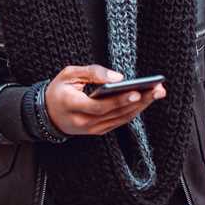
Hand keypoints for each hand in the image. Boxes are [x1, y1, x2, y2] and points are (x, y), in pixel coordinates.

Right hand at [44, 65, 166, 136]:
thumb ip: (92, 72)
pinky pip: (119, 122)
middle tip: (157, 89)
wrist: (47, 114)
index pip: (99, 106)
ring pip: (121, 119)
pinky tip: (145, 101)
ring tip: (157, 92)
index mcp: (72, 105)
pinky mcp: (98, 131)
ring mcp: (91, 129)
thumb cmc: (59, 90)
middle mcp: (83, 122)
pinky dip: (133, 111)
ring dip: (141, 106)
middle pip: (115, 113)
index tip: (136, 91)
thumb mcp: (69, 74)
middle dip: (139, 100)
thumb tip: (118, 77)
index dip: (118, 100)